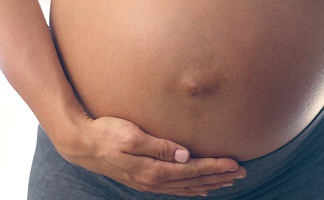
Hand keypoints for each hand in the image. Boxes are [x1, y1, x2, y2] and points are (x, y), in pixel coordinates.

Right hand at [52, 116, 245, 196]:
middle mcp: (153, 180)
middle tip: (242, 173)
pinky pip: (174, 188)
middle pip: (193, 181)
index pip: (192, 170)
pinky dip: (190, 189)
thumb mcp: (131, 136)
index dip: (215, 167)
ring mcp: (148, 182)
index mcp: (153, 170)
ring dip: (208, 184)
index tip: (235, 164)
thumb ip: (160, 146)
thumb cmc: (106, 134)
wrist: (81, 144)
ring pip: (186, 187)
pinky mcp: (143, 179)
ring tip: (227, 182)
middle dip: (219, 177)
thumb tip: (186, 155)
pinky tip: (199, 189)